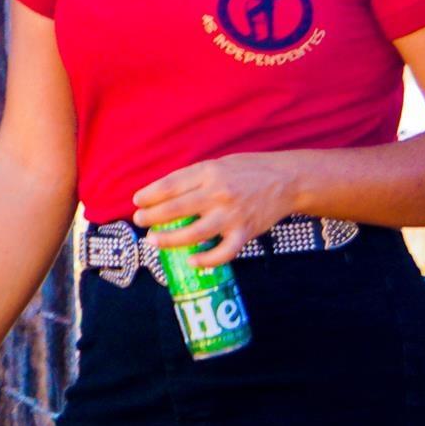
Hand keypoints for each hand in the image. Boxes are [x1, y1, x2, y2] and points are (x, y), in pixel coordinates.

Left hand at [131, 152, 302, 267]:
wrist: (287, 180)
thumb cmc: (248, 171)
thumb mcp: (218, 164)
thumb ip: (195, 178)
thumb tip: (164, 194)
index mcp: (209, 172)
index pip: (171, 185)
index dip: (149, 195)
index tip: (137, 201)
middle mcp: (218, 193)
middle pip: (176, 209)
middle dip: (152, 217)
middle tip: (139, 221)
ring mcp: (231, 215)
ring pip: (193, 233)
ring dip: (169, 239)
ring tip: (153, 240)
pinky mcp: (245, 233)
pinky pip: (222, 253)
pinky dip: (205, 260)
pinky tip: (190, 260)